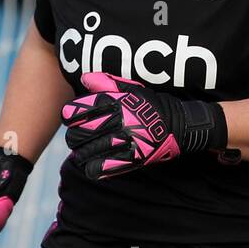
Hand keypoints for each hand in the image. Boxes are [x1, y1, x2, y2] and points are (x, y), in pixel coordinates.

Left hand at [61, 71, 226, 180]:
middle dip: (73, 137)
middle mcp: (117, 122)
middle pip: (77, 135)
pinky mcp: (130, 160)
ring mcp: (124, 142)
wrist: (178, 125)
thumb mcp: (131, 88)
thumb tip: (85, 78)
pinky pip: (99, 168)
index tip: (71, 117)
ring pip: (85, 153)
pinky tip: (93, 163)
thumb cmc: (151, 106)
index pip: (78, 111)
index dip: (70, 115)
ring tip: (84, 151)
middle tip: (78, 137)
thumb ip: (107, 82)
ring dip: (81, 153)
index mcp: (114, 103)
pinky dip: (92, 168)